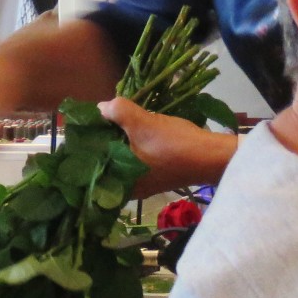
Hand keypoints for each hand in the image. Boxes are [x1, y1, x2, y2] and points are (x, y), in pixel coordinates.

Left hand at [97, 98, 239, 194]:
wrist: (212, 156)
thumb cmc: (174, 144)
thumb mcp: (143, 122)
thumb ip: (118, 112)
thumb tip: (101, 108)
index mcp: (118, 182)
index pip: (90, 165)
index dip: (87, 144)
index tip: (86, 127)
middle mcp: (127, 190)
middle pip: (105, 162)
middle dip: (102, 143)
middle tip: (99, 122)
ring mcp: (142, 186)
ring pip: (120, 161)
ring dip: (118, 144)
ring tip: (114, 124)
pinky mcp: (155, 179)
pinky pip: (135, 162)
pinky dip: (132, 149)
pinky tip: (133, 134)